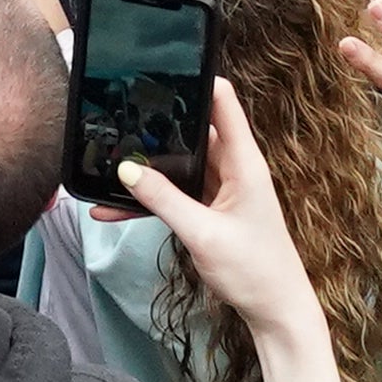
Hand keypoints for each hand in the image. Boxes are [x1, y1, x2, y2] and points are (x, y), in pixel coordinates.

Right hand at [117, 76, 340, 381]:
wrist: (276, 312)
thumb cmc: (254, 270)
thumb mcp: (203, 234)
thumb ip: (163, 200)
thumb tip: (126, 169)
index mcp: (243, 161)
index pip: (222, 101)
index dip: (195, 78)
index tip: (158, 69)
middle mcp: (233, 167)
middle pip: (192, 129)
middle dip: (155, 124)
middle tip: (116, 114)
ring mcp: (221, 189)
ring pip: (178, 165)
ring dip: (146, 169)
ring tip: (105, 165)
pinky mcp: (211, 210)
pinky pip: (175, 195)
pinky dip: (148, 200)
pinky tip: (111, 209)